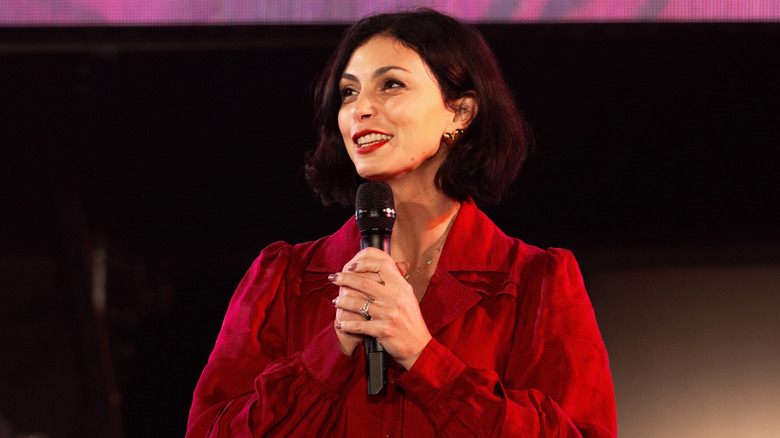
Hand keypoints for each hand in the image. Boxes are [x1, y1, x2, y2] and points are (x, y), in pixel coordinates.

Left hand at [330, 247, 431, 369]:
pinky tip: (340, 324)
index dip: (364, 264)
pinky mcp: (382, 330)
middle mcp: (396, 298)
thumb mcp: (408, 297)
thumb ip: (395, 282)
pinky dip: (347, 325)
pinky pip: (359, 325)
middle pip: (364, 283)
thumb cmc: (411, 321)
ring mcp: (389, 314)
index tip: (351, 266)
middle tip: (333, 278)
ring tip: (335, 301)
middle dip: (344, 279)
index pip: (382, 266)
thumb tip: (382, 266)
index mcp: (402, 287)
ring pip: (358, 303)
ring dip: (343, 301)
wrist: (418, 346)